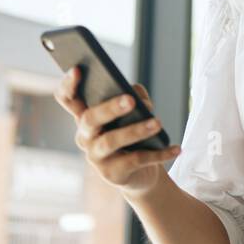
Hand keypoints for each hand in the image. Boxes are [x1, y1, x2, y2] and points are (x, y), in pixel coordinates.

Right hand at [52, 66, 180, 197]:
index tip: (77, 69)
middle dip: (109, 108)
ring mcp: (96, 157)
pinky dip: (159, 154)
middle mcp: (85, 136)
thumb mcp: (136, 114)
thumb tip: (138, 97)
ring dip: (135, 131)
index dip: (67, 84)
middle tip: (130, 100)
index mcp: (86, 117)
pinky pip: (135, 161)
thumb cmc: (134, 137)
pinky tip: (176, 148)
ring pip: (110, 141)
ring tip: (157, 123)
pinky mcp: (112, 174)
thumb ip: (136, 98)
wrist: (141, 174)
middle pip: (89, 118)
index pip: (67, 98)